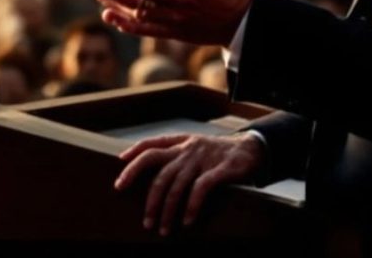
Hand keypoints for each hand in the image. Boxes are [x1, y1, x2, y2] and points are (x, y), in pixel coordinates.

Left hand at [115, 132, 264, 234]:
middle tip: (145, 220)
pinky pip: (200, 189)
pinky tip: (187, 221)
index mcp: (180, 142)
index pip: (150, 146)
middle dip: (148, 197)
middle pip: (157, 168)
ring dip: (167, 210)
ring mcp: (203, 158)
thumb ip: (175, 156)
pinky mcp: (220, 169)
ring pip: (176, 184)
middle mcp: (188, 148)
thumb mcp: (194, 147)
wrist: (251, 149)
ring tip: (163, 228)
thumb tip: (151, 177)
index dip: (133, 160)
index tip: (120, 180)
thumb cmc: (217, 153)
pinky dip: (191, 207)